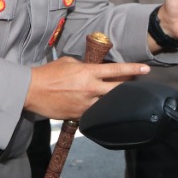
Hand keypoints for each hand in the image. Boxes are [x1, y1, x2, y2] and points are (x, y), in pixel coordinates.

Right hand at [25, 56, 150, 120]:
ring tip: (118, 97)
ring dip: (115, 100)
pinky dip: (100, 109)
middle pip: (119, 89)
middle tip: (136, 84)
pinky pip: (95, 113)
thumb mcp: (69, 62)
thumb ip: (85, 65)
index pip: (116, 70)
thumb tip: (95, 68)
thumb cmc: (49, 74)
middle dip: (130, 86)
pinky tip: (100, 107)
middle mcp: (90, 89)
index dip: (134, 69)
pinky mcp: (79, 115)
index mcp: (88, 72)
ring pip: (109, 104)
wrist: (31, 91)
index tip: (146, 69)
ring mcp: (85, 104)